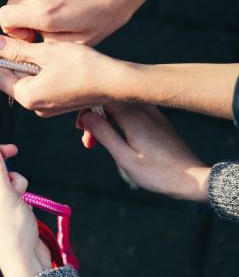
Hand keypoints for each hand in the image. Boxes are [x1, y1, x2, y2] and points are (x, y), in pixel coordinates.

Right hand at [0, 0, 161, 44]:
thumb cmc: (110, 9)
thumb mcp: (83, 40)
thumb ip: (52, 42)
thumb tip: (37, 38)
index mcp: (44, 13)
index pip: (4, 18)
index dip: (12, 30)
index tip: (31, 35)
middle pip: (10, 5)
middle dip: (20, 18)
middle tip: (42, 26)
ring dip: (33, 5)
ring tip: (58, 11)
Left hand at [0, 34, 128, 116]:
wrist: (114, 82)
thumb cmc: (81, 65)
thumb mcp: (45, 52)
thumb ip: (17, 49)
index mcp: (27, 96)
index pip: (0, 77)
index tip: (1, 42)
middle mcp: (35, 107)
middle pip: (13, 81)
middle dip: (14, 62)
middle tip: (23, 41)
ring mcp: (48, 108)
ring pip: (28, 83)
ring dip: (29, 66)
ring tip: (41, 49)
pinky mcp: (59, 106)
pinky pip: (42, 87)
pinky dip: (42, 73)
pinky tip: (54, 60)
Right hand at [79, 103, 210, 200]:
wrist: (194, 180)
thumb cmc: (158, 173)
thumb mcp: (125, 158)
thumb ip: (104, 134)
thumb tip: (86, 116)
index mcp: (134, 116)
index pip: (101, 97)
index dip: (85, 109)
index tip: (81, 130)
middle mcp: (144, 108)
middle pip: (109, 99)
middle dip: (93, 117)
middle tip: (87, 142)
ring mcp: (152, 112)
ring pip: (119, 105)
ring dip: (105, 120)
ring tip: (99, 143)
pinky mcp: (157, 119)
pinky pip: (130, 110)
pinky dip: (118, 121)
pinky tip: (116, 138)